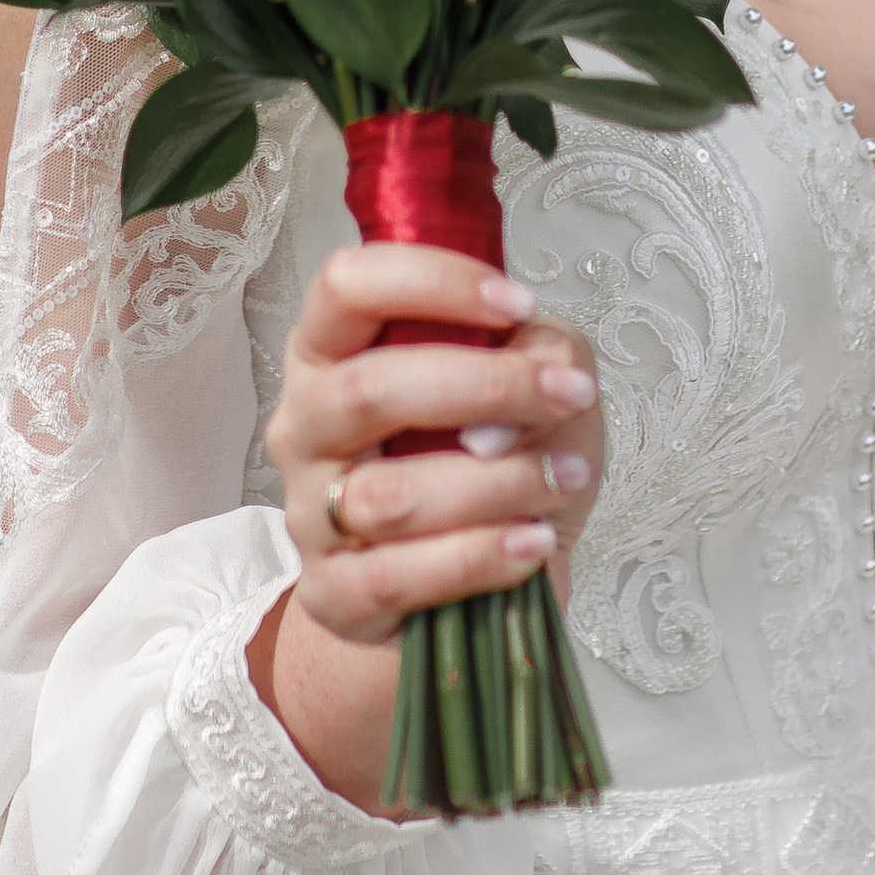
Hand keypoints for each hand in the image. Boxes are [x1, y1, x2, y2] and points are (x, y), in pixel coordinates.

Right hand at [251, 242, 603, 809]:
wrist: (469, 590)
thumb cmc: (494, 461)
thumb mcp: (533, 384)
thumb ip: (539, 351)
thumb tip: (523, 382)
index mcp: (333, 350)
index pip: (347, 286)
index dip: (431, 281)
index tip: (517, 303)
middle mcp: (305, 423)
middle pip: (368, 388)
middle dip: (485, 387)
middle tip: (569, 393)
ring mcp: (309, 512)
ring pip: (390, 495)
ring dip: (497, 482)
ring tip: (563, 477)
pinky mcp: (331, 593)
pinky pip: (397, 577)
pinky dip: (479, 557)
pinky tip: (533, 541)